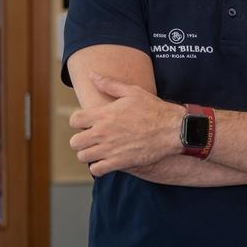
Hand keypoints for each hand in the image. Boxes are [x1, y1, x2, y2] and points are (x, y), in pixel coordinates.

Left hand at [69, 73, 183, 176]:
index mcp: (103, 115)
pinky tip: (105, 161)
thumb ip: (109, 84)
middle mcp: (103, 133)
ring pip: (83, 157)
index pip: (75, 120)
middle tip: (91, 138)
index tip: (87, 123)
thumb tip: (92, 75)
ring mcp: (110, 149)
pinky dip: (98, 167)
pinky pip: (97, 170)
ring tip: (97, 150)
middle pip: (75, 141)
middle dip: (81, 140)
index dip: (79, 121)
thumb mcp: (132, 92)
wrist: (172, 129)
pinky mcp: (119, 162)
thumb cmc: (154, 109)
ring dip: (88, 154)